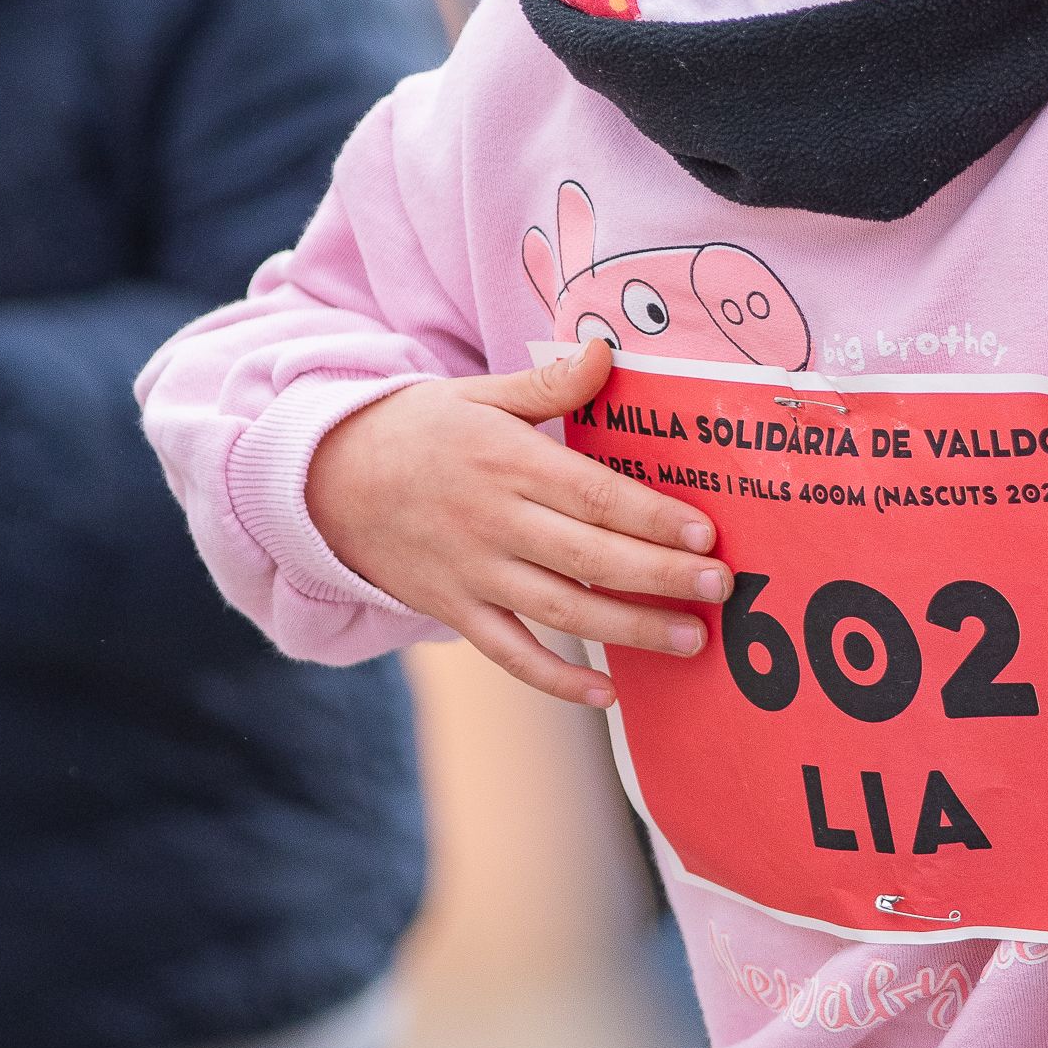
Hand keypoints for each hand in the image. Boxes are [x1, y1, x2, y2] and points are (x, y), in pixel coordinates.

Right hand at [306, 344, 731, 707]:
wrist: (325, 478)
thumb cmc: (418, 428)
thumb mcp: (478, 394)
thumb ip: (548, 384)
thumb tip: (606, 352)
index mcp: (506, 461)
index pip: (593, 493)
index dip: (652, 517)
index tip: (706, 532)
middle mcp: (492, 521)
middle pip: (589, 557)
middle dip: (660, 576)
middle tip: (722, 588)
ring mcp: (472, 572)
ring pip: (561, 611)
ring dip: (629, 630)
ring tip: (691, 640)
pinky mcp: (452, 609)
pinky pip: (510, 652)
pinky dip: (557, 680)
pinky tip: (608, 695)